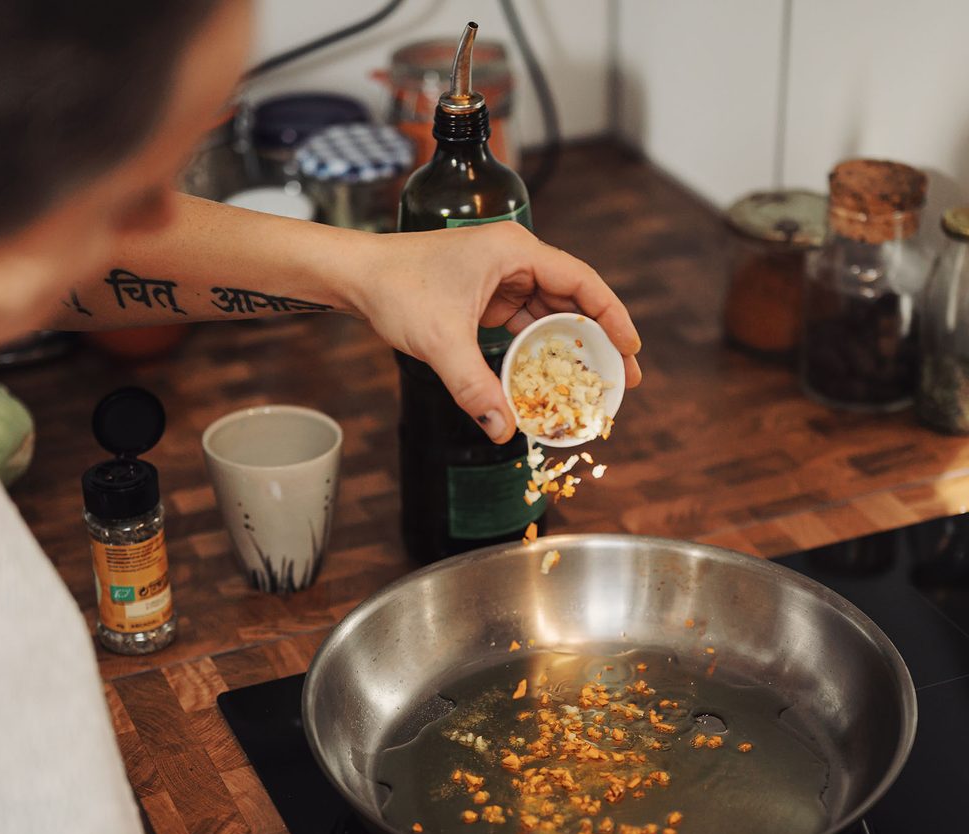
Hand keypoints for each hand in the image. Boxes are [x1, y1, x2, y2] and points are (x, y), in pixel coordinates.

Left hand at [351, 221, 641, 442]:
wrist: (356, 277)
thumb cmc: (396, 288)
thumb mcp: (441, 341)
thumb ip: (474, 387)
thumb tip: (503, 429)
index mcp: (514, 251)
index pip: (582, 282)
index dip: (612, 317)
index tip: (631, 351)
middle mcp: (514, 259)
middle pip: (572, 300)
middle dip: (597, 340)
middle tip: (621, 379)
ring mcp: (500, 278)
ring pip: (548, 314)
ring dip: (568, 348)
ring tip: (591, 383)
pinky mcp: (485, 297)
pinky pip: (523, 323)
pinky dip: (536, 349)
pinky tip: (548, 376)